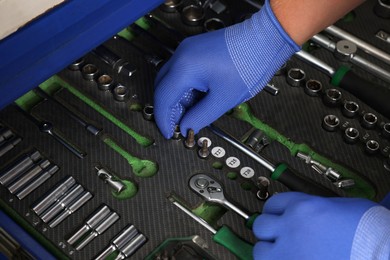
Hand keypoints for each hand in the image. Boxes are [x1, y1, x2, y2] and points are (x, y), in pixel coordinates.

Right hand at [153, 0, 299, 137]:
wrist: (264, 39)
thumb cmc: (249, 63)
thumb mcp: (224, 99)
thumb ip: (201, 116)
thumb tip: (187, 127)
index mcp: (185, 68)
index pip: (163, 98)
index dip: (164, 119)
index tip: (168, 132)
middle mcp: (181, 55)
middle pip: (162, 88)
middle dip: (169, 109)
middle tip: (179, 125)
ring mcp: (187, 50)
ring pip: (170, 79)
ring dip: (177, 98)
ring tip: (193, 113)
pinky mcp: (195, 49)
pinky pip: (181, 71)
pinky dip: (185, 87)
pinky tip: (198, 97)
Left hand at [252, 192, 378, 259]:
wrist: (385, 255)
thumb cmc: (372, 234)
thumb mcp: (342, 207)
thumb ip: (318, 207)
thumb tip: (310, 212)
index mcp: (304, 208)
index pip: (273, 204)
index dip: (275, 211)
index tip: (276, 216)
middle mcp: (291, 228)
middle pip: (261, 225)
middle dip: (269, 230)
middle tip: (277, 235)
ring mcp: (290, 254)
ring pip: (260, 250)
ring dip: (269, 251)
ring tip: (282, 254)